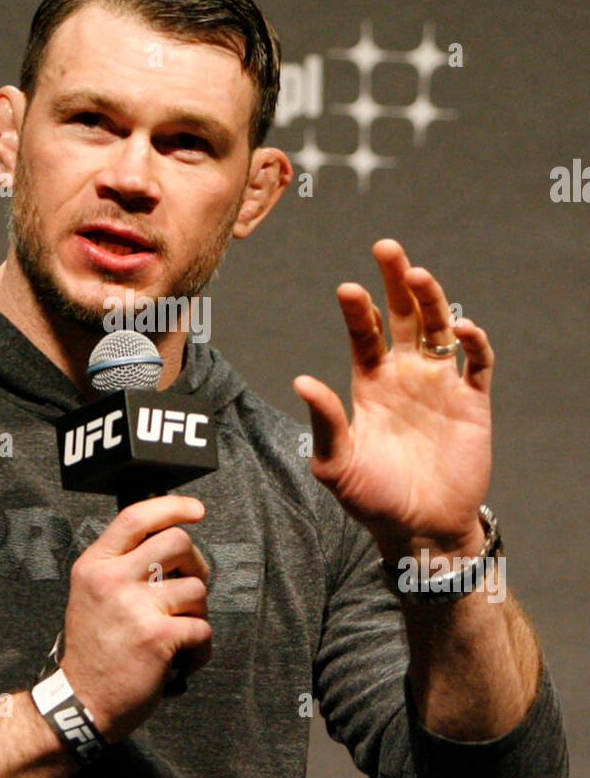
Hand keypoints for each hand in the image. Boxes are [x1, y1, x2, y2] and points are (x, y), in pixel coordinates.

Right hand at [60, 495, 210, 742]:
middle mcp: (112, 580)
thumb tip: (169, 543)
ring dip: (197, 613)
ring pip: (196, 588)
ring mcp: (134, 607)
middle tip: (189, 587)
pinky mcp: (157, 636)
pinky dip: (201, 647)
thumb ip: (121, 564)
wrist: (83, 701)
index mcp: (95, 565)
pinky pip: (202, 628)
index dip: (172, 506)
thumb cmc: (94, 649)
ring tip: (178, 632)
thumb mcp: (91, 593)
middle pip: (177, 543)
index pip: (135, 517)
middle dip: (196, 564)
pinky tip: (183, 657)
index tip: (195, 510)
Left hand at [292, 239, 492, 562]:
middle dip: (396, 281)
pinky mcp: (472, 404)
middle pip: (403, 316)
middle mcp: (406, 375)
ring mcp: (440, 386)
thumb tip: (301, 380)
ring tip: (418, 275)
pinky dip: (474, 343)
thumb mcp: (337, 463)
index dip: (359, 310)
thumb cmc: (372, 498)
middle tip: (387, 248)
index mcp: (371, 384)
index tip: (348, 288)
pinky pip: (477, 364)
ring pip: (439, 329)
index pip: (364, 334)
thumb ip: (324, 422)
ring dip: (431, 300)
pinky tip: (463, 329)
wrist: (419, 529)